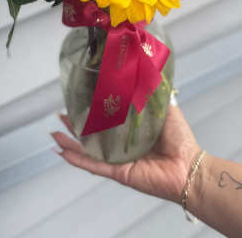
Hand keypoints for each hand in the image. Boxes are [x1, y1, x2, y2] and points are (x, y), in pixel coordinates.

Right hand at [51, 102, 200, 202]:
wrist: (187, 166)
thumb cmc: (180, 139)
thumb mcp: (166, 109)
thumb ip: (153, 94)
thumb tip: (147, 71)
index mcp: (133, 130)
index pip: (109, 118)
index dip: (95, 108)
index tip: (82, 97)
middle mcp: (123, 145)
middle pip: (93, 134)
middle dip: (76, 125)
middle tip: (62, 113)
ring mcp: (118, 159)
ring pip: (88, 150)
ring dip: (70, 142)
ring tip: (54, 133)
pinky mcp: (118, 172)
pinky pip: (93, 165)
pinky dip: (77, 159)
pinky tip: (62, 153)